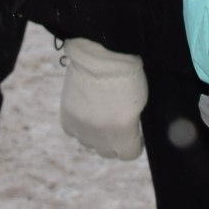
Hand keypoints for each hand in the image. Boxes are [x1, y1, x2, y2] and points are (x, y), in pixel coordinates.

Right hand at [59, 37, 148, 159]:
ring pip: (89, 144)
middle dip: (115, 141)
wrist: (100, 54)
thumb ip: (133, 124)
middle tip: (117, 122)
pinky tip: (86, 111)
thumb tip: (129, 134)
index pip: (129, 154)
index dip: (134, 144)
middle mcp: (100, 136)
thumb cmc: (126, 74)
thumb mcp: (141, 102)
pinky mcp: (67, 118)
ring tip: (100, 114)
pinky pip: (74, 132)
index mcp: (123, 132)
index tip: (135, 135)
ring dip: (96, 135)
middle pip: (108, 152)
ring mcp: (82, 129)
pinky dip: (80, 126)